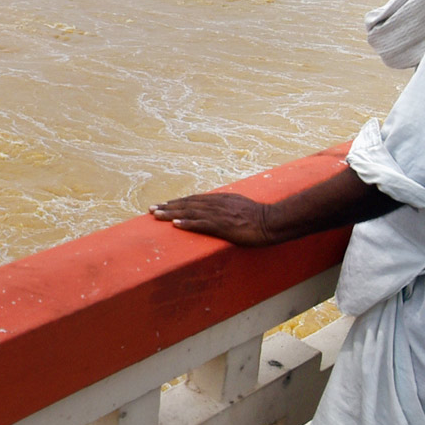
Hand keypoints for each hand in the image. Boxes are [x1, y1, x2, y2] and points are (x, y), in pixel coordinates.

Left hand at [149, 193, 273, 246]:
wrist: (273, 221)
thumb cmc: (260, 217)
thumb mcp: (240, 207)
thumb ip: (226, 207)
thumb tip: (216, 212)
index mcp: (220, 199)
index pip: (193, 200)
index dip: (176, 203)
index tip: (162, 205)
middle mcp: (217, 204)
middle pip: (187, 203)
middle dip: (168, 206)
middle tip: (151, 209)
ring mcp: (220, 214)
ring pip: (191, 211)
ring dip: (171, 213)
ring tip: (156, 215)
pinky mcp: (224, 225)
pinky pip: (202, 224)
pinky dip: (188, 223)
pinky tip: (175, 225)